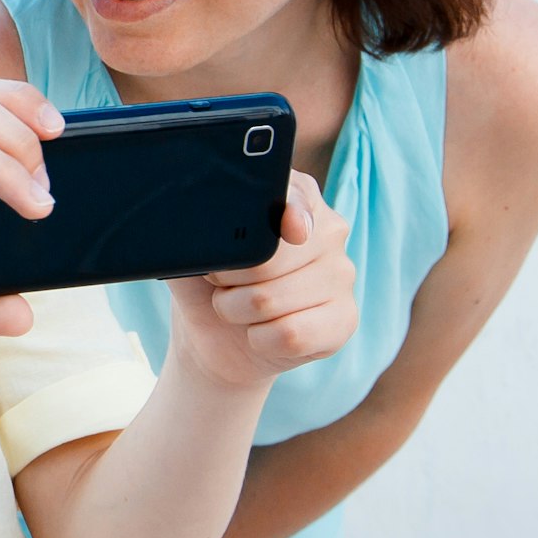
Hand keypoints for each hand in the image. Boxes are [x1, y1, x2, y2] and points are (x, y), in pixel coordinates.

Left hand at [166, 168, 357, 388]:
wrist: (215, 338)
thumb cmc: (207, 284)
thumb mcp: (193, 248)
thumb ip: (195, 227)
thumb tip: (194, 219)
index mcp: (296, 198)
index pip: (297, 197)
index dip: (288, 213)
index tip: (288, 228)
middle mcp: (328, 232)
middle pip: (271, 259)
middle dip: (228, 279)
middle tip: (222, 284)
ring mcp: (341, 276)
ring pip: (271, 301)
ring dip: (236, 312)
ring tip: (238, 307)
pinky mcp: (344, 319)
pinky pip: (292, 335)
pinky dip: (260, 340)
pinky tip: (261, 333)